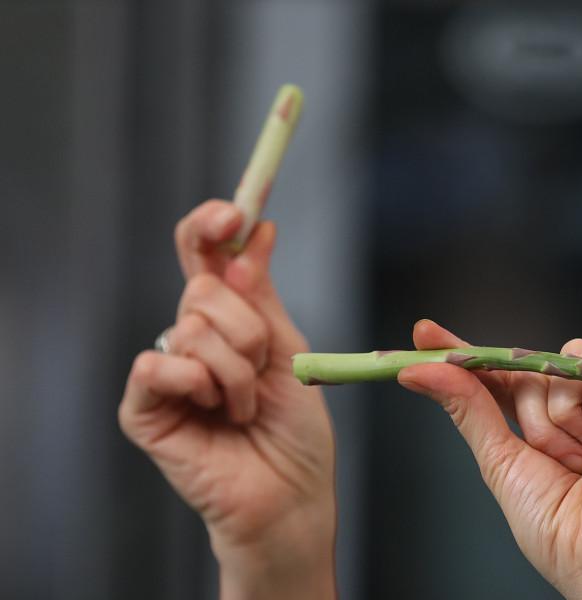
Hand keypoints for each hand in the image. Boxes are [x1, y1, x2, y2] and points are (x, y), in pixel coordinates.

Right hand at [119, 200, 335, 598]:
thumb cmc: (295, 429)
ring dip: (237, 371)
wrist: (292, 493)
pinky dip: (198, 383)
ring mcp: (165, 375)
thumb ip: (261, 294)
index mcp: (225, 321)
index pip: (202, 258)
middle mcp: (190, 340)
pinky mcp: (143, 411)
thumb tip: (256, 229)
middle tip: (264, 371)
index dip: (209, 227)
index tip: (233, 213)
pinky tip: (215, 412)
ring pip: (190, 327)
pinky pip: (157, 366)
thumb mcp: (288, 348)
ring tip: (245, 409)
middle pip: (204, 290)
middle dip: (250, 329)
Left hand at [398, 321, 581, 599]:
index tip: (425, 333)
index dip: (467, 353)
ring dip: (573, 415)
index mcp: (542, 422)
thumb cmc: (557, 527)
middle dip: (537, 413)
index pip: (502, 374)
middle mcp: (579, 406)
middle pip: (540, 366)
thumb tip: (420, 369)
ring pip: (577, 362)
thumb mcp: (498, 460)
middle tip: (555, 457)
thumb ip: (465, 405)